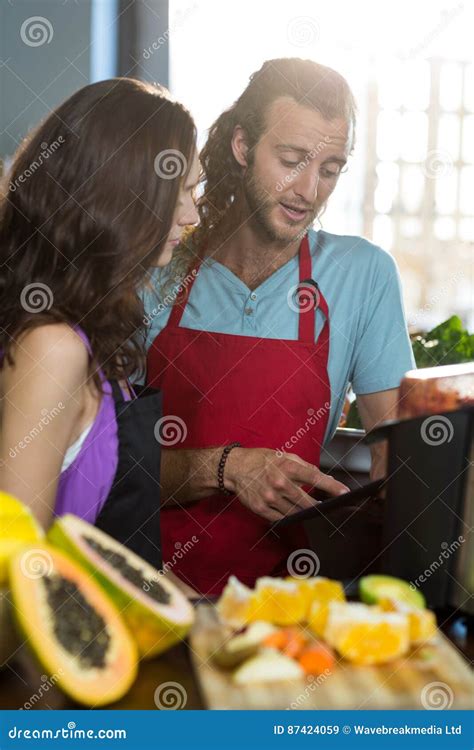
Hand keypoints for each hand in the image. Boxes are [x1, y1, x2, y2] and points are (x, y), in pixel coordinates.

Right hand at [224, 448, 349, 522]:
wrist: (236, 468)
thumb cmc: (263, 460)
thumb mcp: (285, 456)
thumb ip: (306, 467)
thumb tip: (326, 478)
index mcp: (287, 467)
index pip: (315, 477)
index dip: (332, 486)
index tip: (346, 492)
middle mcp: (279, 483)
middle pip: (307, 502)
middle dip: (319, 506)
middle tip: (327, 507)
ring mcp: (270, 498)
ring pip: (295, 512)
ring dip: (303, 512)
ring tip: (307, 508)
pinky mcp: (261, 509)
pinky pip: (281, 518)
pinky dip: (288, 515)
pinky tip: (289, 509)